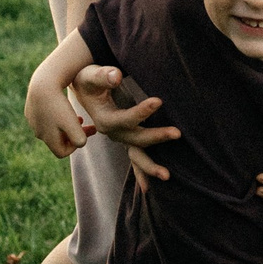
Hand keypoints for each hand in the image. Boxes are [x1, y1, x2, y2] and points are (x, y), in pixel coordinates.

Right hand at [26, 72, 90, 162]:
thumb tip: (80, 144)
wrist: (42, 83)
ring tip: (76, 115)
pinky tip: (62, 104)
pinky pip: (44, 117)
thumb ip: (79, 139)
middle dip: (71, 133)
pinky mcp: (30, 110)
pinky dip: (55, 114)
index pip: (62, 152)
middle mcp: (38, 132)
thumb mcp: (72, 124)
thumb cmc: (59, 105)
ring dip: (64, 124)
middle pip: (56, 140)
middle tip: (84, 122)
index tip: (83, 132)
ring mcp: (32, 121)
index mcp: (47, 139)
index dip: (74, 146)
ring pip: (51, 128)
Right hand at [70, 64, 179, 185]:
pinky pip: (136, 158)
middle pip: (136, 139)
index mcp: (104, 120)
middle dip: (156, 137)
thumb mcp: (90, 76)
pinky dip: (143, 172)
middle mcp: (112, 133)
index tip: (159, 100)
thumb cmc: (89, 81)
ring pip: (136, 155)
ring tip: (168, 176)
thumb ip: (103, 76)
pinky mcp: (127, 139)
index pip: (124, 119)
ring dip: (151, 167)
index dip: (141, 112)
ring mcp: (120, 138)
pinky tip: (149, 188)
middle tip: (177, 133)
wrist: (85, 91)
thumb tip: (116, 76)